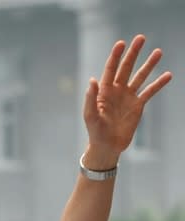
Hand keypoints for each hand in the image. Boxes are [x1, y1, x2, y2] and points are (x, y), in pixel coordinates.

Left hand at [83, 34, 171, 169]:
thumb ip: (91, 98)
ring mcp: (128, 97)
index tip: (121, 43)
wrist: (107, 146)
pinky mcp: (138, 106)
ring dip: (149, 65)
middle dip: (133, 53)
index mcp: (104, 91)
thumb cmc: (95, 131)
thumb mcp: (90, 115)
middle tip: (141, 38)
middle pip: (126, 68)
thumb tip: (92, 80)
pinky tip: (168, 75)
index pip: (110, 69)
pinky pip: (149, 92)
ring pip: (140, 77)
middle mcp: (116, 91)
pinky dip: (159, 84)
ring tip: (158, 52)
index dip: (115, 56)